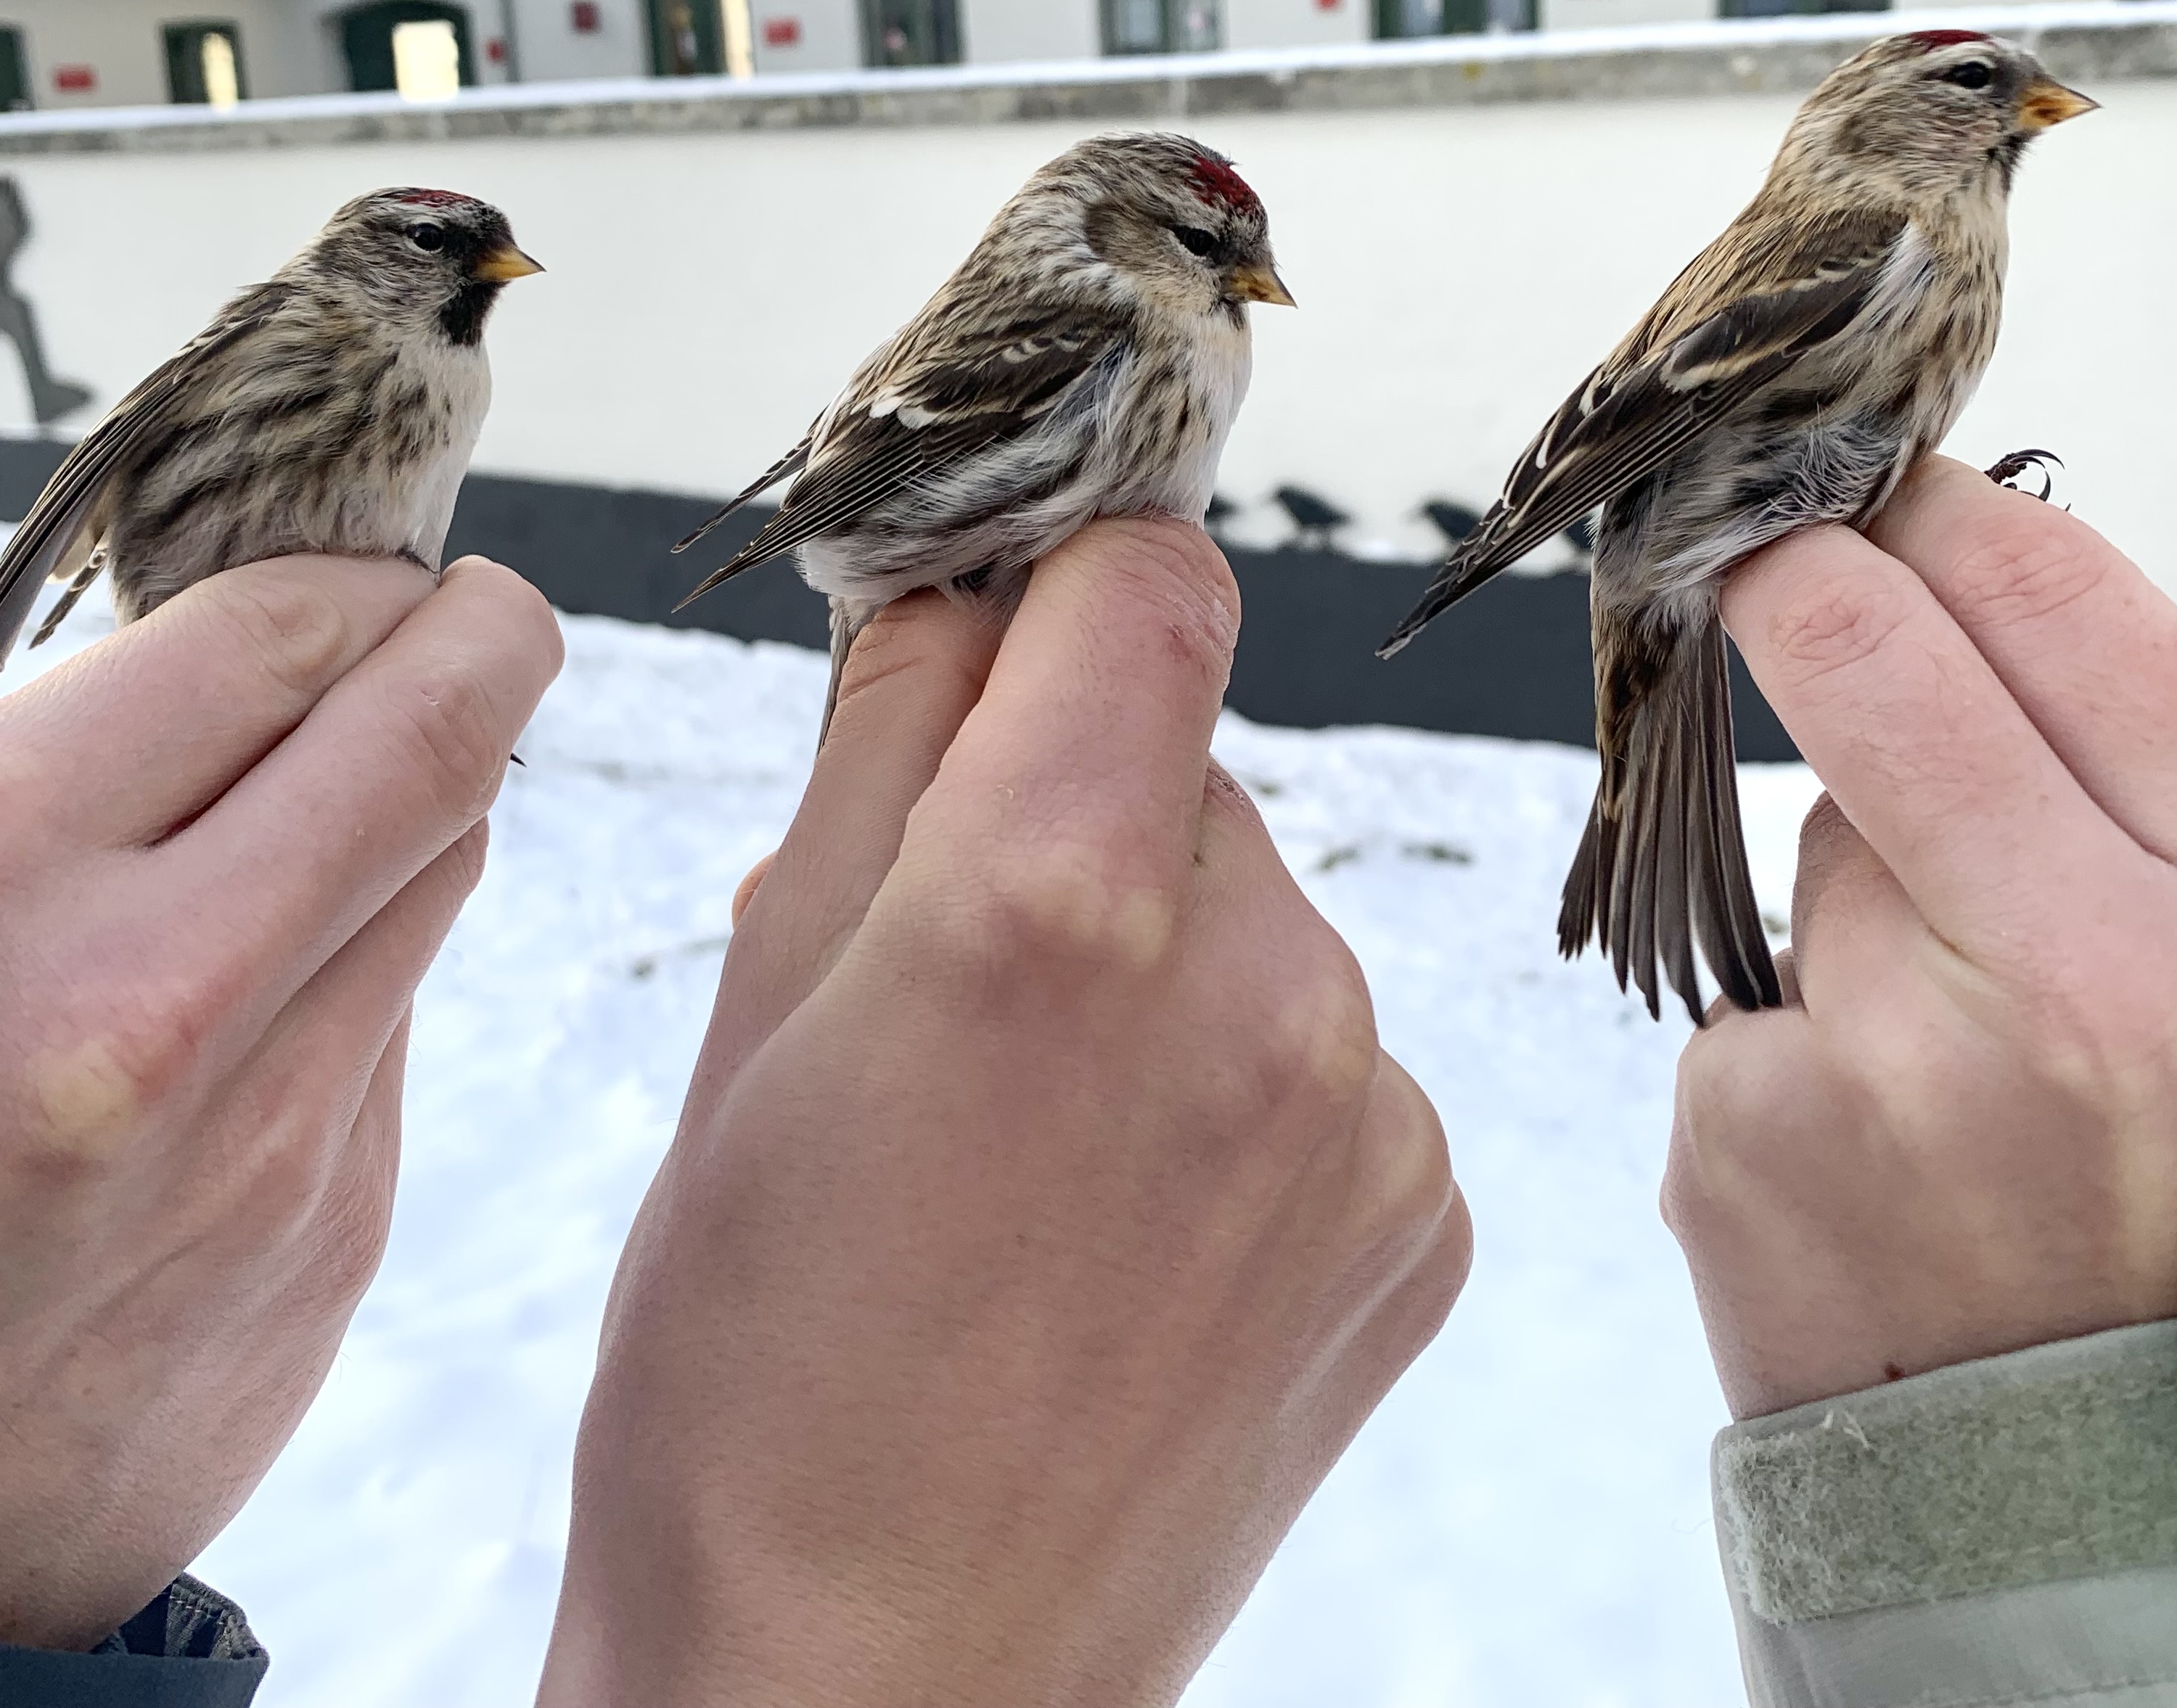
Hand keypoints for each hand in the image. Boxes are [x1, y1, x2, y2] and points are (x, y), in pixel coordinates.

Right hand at [0, 555, 559, 1645]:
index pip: (277, 631)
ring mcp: (265, 1127)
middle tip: (482, 615)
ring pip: (447, 869)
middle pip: (436, 729)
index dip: (360, 580)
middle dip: (484, 639)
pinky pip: (401, 1024)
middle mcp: (141, 986)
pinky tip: (268, 1011)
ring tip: (346, 809)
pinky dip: (366, 972)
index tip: (379, 576)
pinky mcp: (334, 1230)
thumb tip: (282, 654)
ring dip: (427, 807)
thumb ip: (74, 780)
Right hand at [540, 520, 1469, 1707]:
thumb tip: (955, 593)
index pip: (1145, 580)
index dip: (1059, 595)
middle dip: (1082, 820)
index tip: (1004, 657)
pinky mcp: (1427, 1220)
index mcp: (1051, 899)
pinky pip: (1336, 1061)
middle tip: (958, 999)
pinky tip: (1128, 1238)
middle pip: (1195, 761)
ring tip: (1035, 1156)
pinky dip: (1243, 1101)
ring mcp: (1368, 1112)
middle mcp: (1258, 983)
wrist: (877, 1694)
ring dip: (1166, 969)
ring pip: (1262, 919)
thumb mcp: (750, 1018)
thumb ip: (878, 755)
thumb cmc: (753, 1385)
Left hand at [1665, 458, 2176, 1417]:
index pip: (2050, 584)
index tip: (1870, 489)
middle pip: (1861, 643)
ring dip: (1855, 890)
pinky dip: (1797, 1042)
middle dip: (1791, 575)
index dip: (1932, 507)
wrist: (2176, 1522)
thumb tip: (1953, 561)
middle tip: (1765, 560)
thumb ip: (2159, 765)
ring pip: (1805, 838)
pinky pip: (1749, 1002)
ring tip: (1962, 1055)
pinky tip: (1884, 1159)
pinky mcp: (1755, 1146)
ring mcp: (1906, 1067)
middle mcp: (2102, 970)